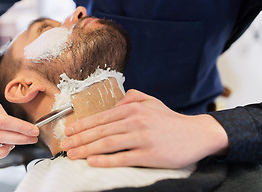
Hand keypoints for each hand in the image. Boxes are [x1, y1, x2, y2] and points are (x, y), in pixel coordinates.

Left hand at [61, 89, 228, 168]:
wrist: (197, 134)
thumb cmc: (170, 120)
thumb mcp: (151, 101)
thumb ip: (131, 98)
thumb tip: (115, 104)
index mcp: (133, 108)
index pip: (101, 117)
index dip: (82, 125)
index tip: (69, 131)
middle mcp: (135, 121)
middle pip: (100, 131)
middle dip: (79, 138)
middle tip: (64, 145)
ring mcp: (142, 138)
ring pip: (107, 143)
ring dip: (86, 149)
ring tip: (72, 154)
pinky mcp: (149, 155)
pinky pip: (122, 157)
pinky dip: (105, 160)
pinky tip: (92, 161)